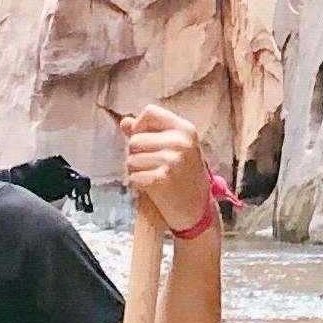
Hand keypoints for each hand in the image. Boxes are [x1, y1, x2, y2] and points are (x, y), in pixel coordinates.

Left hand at [118, 103, 215, 236]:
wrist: (198, 210)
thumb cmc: (185, 177)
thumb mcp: (175, 149)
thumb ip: (149, 133)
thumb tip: (125, 122)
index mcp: (185, 129)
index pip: (149, 112)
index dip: (140, 126)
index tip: (145, 141)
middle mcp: (180, 142)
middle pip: (135, 139)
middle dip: (136, 154)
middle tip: (152, 167)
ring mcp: (172, 160)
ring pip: (130, 159)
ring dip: (136, 171)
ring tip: (153, 177)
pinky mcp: (162, 179)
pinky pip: (132, 177)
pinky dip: (137, 184)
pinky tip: (151, 188)